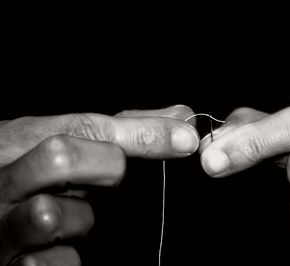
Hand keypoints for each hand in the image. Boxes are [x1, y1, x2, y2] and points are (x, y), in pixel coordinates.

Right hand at [0, 105, 198, 265]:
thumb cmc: (33, 169)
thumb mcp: (68, 140)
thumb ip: (126, 128)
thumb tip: (180, 117)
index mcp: (22, 139)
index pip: (87, 127)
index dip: (142, 132)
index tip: (185, 138)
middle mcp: (7, 178)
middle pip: (62, 156)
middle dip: (104, 165)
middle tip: (112, 173)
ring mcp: (4, 222)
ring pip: (51, 214)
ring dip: (79, 218)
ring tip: (73, 212)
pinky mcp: (11, 262)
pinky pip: (49, 263)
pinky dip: (67, 258)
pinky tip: (64, 248)